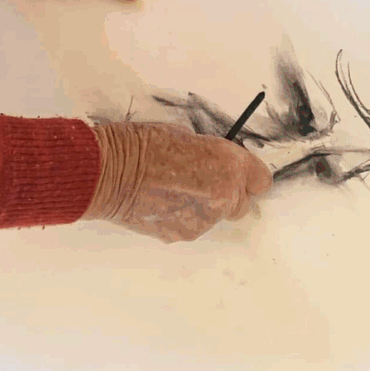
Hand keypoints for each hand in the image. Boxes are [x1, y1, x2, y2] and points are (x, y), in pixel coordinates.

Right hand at [84, 122, 272, 241]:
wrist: (108, 172)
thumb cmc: (140, 144)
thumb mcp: (183, 136)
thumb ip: (208, 154)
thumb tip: (211, 164)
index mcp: (228, 164)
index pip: (261, 180)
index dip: (247, 176)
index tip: (235, 173)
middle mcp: (223, 196)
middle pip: (241, 204)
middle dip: (226, 194)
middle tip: (200, 181)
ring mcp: (203, 220)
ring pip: (214, 216)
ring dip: (201, 206)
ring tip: (170, 190)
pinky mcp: (181, 235)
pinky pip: (191, 225)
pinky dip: (180, 216)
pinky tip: (158, 202)